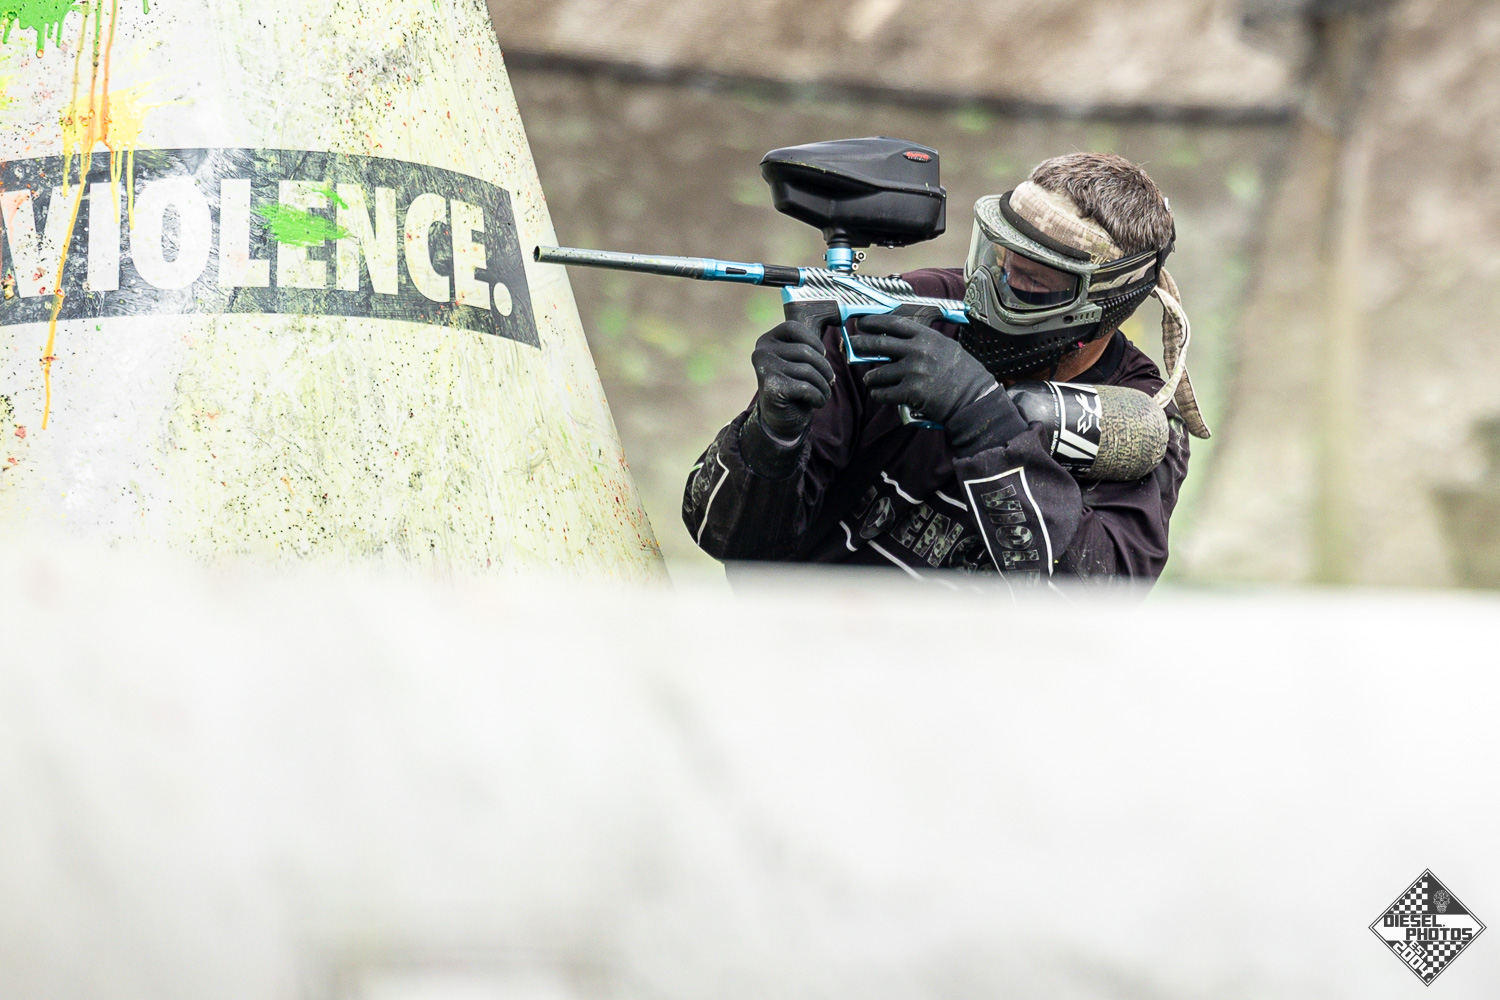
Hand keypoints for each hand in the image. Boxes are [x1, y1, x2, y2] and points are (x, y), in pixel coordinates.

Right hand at [751, 321, 835, 439]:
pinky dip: (818, 397)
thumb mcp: (797, 361)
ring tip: (823, 393)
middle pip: (805, 352)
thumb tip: (836, 316)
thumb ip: (806, 344)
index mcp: (767, 340)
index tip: (822, 354)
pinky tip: (817, 402)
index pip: (793, 327)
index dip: (814, 341)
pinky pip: (807, 388)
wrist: (779, 418)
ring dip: (823, 386)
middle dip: (825, 369)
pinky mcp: (772, 388)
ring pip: (808, 371)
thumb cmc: (793, 385)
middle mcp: (761, 352)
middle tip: (829, 381)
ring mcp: (765, 370)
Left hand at [848, 314, 997, 424]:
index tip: (861, 323)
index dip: (873, 322)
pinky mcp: (910, 393)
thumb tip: (895, 339)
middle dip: (860, 344)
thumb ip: (922, 341)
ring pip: (877, 373)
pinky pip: (882, 393)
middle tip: (852, 346)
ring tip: (871, 379)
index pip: (892, 323)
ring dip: (870, 377)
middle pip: (878, 344)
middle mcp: (918, 351)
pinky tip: (880, 393)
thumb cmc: (962, 373)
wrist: (973, 398)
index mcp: (926, 337)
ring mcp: (913, 372)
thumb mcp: (945, 347)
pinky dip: (878, 394)